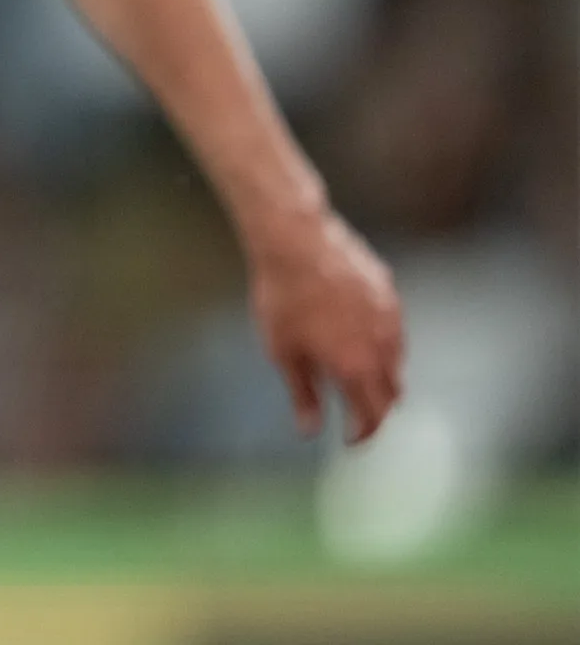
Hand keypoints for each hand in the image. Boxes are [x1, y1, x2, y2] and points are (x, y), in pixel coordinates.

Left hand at [248, 208, 401, 443]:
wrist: (296, 240)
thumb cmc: (282, 298)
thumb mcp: (283, 352)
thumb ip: (302, 394)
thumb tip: (310, 430)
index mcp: (357, 367)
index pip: (373, 415)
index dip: (363, 433)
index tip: (349, 440)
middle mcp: (384, 347)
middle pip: (392, 393)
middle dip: (376, 409)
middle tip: (355, 414)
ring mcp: (391, 317)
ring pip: (397, 361)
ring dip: (382, 377)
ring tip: (357, 378)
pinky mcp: (389, 292)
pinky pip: (392, 328)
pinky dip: (381, 343)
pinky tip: (359, 337)